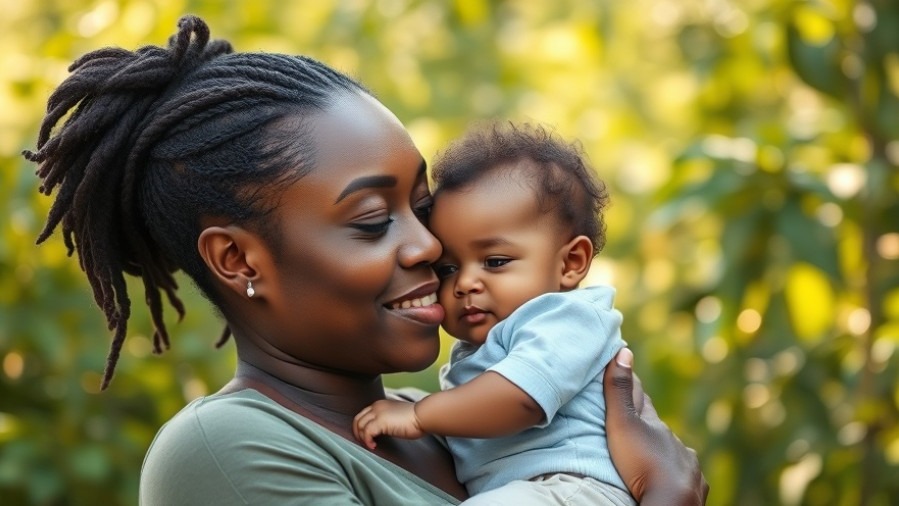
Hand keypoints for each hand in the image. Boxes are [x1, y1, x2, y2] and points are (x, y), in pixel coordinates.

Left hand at [353, 399, 424, 449]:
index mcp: (380, 405)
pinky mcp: (381, 421)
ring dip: (362, 438)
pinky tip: (374, 446)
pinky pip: (367, 432)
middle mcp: (376, 406)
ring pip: (360, 426)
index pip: (363, 415)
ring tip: (371, 445)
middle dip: (358, 433)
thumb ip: (386, 421)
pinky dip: (367, 441)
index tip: (367, 438)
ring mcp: (378, 413)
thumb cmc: (415, 418)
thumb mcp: (396, 416)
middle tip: (365, 444)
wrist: (423, 415)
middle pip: (357, 420)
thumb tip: (381, 432)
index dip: (362, 427)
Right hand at [603, 348, 708, 505]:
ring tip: (652, 454)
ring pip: (674, 452)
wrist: (671, 501)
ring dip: (664, 450)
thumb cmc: (641, 461)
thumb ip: (619, 391)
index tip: (629, 378)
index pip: (642, 402)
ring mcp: (686, 464)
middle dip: (649, 423)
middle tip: (638, 420)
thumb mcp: (622, 423)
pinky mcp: (694, 486)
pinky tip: (674, 477)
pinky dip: (678, 473)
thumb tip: (624, 350)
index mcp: (656, 426)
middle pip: (659, 428)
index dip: (634, 391)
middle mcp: (675, 442)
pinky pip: (686, 475)